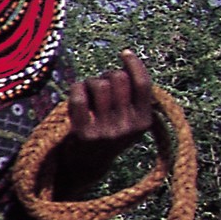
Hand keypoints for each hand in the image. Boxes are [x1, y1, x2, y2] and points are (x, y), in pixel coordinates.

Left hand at [53, 51, 155, 195]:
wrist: (88, 165)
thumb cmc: (109, 132)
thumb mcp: (130, 119)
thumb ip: (134, 97)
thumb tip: (129, 64)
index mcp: (144, 122)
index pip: (143, 84)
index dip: (134, 64)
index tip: (124, 53)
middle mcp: (127, 127)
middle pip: (118, 79)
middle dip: (108, 74)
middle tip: (101, 83)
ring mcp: (106, 131)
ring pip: (99, 85)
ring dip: (91, 81)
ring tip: (89, 89)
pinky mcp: (84, 134)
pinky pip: (79, 98)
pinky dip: (76, 88)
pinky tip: (77, 90)